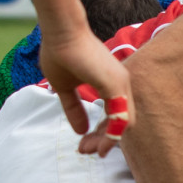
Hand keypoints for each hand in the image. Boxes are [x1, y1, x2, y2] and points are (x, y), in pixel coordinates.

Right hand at [39, 28, 131, 157]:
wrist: (59, 31)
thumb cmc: (61, 52)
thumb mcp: (65, 88)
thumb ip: (74, 108)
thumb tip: (80, 131)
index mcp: (113, 85)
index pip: (115, 117)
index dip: (101, 133)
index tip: (83, 144)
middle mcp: (122, 84)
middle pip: (121, 123)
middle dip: (104, 140)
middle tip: (84, 151)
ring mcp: (121, 83)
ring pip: (123, 123)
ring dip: (106, 140)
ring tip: (88, 150)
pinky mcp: (115, 83)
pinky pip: (120, 117)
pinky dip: (111, 134)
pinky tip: (99, 144)